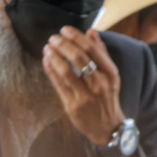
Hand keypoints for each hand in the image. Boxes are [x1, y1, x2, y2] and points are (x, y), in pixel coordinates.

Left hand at [42, 27, 124, 146]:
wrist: (108, 127)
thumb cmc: (107, 96)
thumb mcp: (111, 75)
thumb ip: (101, 52)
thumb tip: (90, 31)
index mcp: (110, 73)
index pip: (92, 50)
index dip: (77, 37)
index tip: (65, 29)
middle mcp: (99, 83)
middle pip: (79, 58)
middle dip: (63, 45)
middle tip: (53, 38)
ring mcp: (86, 95)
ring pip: (66, 71)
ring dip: (54, 56)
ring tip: (47, 48)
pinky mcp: (73, 105)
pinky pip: (58, 84)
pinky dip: (51, 70)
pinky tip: (46, 60)